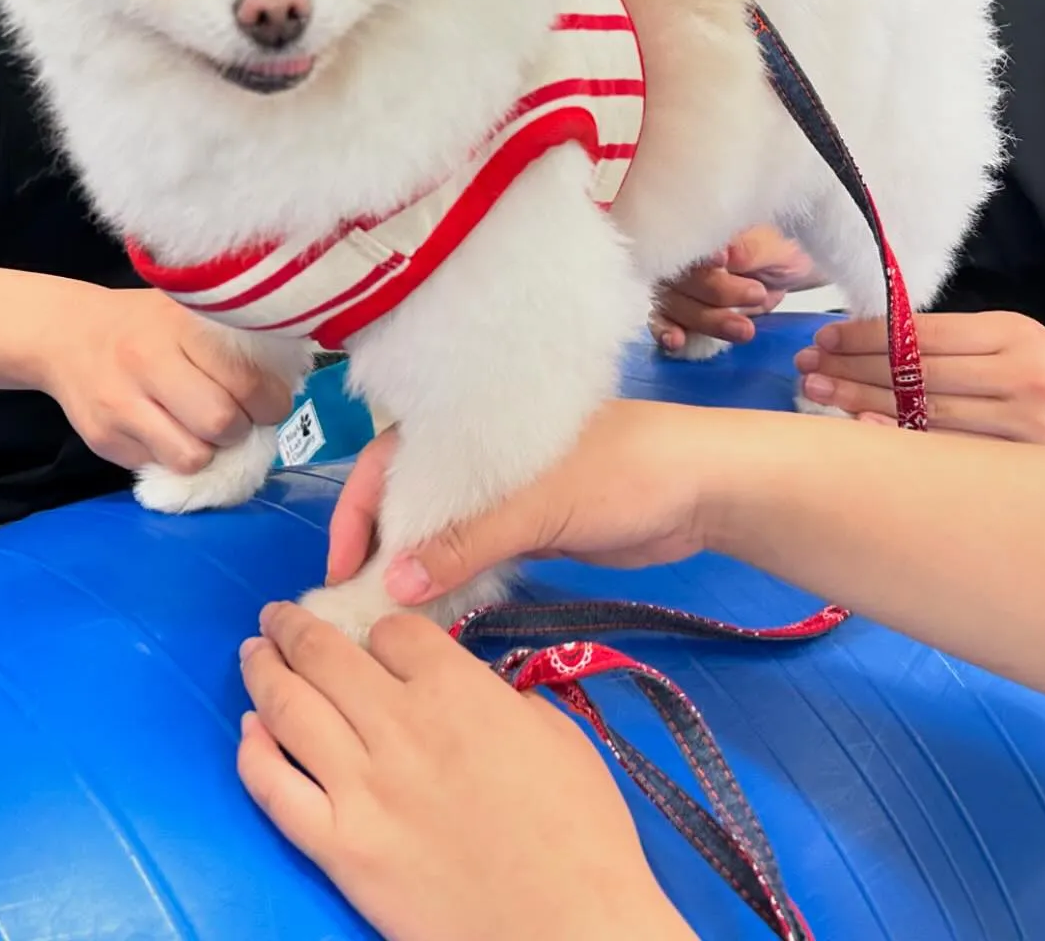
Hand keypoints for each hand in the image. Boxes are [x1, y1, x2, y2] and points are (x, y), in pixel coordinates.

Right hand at [36, 285, 293, 473]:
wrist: (66, 334)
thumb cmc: (147, 325)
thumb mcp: (188, 313)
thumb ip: (232, 343)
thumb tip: (285, 383)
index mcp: (178, 325)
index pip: (244, 379)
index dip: (269, 401)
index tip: (271, 401)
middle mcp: (146, 362)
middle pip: (219, 424)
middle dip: (243, 430)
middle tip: (242, 420)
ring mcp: (120, 404)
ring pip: (191, 457)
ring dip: (211, 453)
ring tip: (207, 432)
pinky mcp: (102, 439)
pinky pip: (158, 468)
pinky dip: (174, 459)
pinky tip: (172, 434)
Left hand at [237, 602, 693, 940]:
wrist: (567, 926)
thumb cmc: (581, 830)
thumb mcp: (556, 731)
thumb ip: (500, 695)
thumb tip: (470, 686)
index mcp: (455, 690)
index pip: (394, 632)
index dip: (383, 629)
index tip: (377, 638)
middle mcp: (397, 726)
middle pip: (325, 655)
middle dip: (294, 626)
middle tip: (276, 615)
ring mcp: (360, 788)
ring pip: (290, 709)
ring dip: (264, 671)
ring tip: (253, 652)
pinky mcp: (339, 847)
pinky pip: (276, 790)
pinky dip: (254, 753)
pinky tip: (249, 731)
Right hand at [327, 402, 713, 601]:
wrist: (704, 487)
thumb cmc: (621, 472)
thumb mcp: (538, 504)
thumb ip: (465, 543)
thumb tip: (390, 586)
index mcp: (471, 427)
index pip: (387, 462)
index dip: (357, 511)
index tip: (340, 568)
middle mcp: (479, 457)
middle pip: (409, 499)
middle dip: (379, 545)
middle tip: (356, 601)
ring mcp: (507, 494)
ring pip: (442, 530)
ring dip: (415, 567)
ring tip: (386, 616)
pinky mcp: (533, 526)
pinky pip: (476, 552)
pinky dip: (453, 578)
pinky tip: (435, 612)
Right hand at [651, 226, 817, 349]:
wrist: (780, 278)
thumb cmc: (776, 256)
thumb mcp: (776, 250)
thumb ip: (750, 250)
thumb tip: (724, 252)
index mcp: (702, 230)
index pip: (691, 240)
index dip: (703, 254)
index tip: (723, 261)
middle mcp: (678, 255)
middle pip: (680, 275)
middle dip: (717, 292)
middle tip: (756, 295)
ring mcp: (672, 285)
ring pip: (673, 302)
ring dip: (706, 319)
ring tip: (745, 330)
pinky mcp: (672, 313)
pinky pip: (658, 321)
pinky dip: (664, 331)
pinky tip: (676, 341)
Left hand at [796, 310, 1044, 445]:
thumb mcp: (1010, 336)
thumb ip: (951, 340)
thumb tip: (869, 341)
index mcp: (1010, 334)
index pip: (922, 335)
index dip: (867, 336)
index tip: (825, 337)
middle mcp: (1016, 378)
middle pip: (915, 375)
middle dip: (852, 369)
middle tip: (806, 367)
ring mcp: (1020, 428)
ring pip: (924, 416)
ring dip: (863, 404)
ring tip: (818, 393)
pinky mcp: (1019, 465)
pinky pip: (945, 454)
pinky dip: (899, 443)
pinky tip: (860, 433)